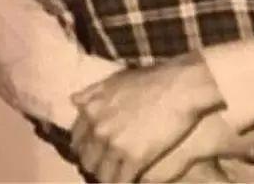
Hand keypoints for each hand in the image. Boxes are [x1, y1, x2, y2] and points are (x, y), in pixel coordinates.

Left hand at [71, 55, 222, 181]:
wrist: (180, 87)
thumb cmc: (151, 79)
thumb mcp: (116, 79)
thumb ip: (93, 92)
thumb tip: (73, 100)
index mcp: (91, 109)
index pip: (77, 139)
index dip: (85, 147)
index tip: (96, 151)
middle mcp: (98, 128)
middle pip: (87, 160)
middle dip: (96, 164)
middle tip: (108, 166)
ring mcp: (115, 144)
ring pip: (102, 174)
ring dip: (108, 177)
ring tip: (118, 175)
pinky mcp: (134, 158)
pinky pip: (120, 182)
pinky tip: (130, 181)